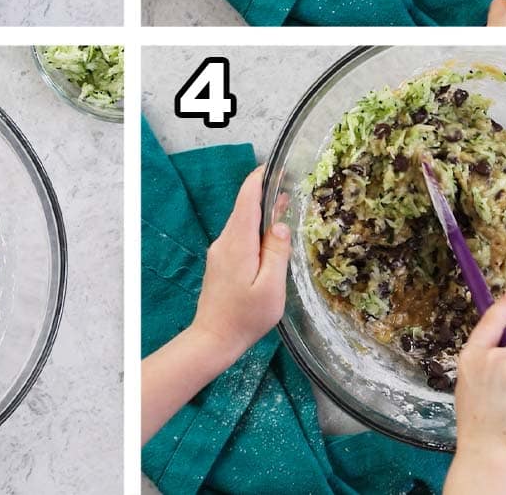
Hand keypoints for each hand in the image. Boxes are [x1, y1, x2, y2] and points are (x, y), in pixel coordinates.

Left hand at [141, 165, 290, 444]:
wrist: (213, 338)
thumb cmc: (245, 317)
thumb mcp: (271, 287)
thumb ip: (276, 252)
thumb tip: (280, 224)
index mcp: (237, 242)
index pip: (246, 198)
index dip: (260, 177)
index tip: (277, 165)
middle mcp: (225, 241)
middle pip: (245, 207)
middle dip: (267, 195)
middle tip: (292, 187)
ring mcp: (221, 251)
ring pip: (244, 223)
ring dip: (263, 215)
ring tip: (286, 210)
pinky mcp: (221, 261)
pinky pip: (240, 237)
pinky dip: (256, 231)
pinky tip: (271, 238)